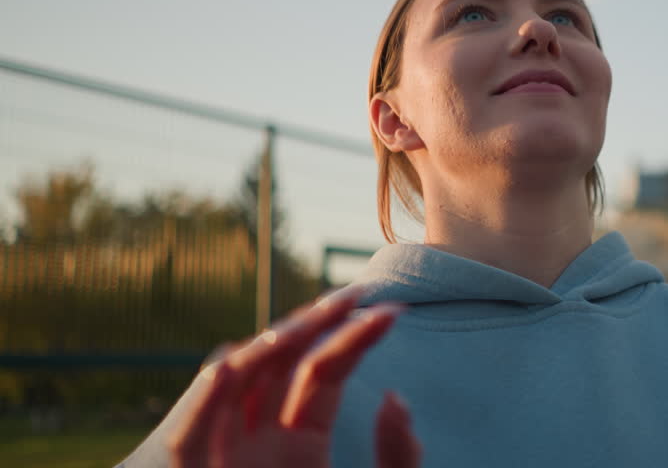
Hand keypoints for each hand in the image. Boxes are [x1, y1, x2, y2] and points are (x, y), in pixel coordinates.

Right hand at [165, 288, 420, 467]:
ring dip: (269, 346)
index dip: (354, 337)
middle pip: (282, 362)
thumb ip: (400, 458)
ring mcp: (225, 452)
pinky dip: (203, 400)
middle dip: (316, 324)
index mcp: (300, 440)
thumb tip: (395, 396)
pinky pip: (190, 434)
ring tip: (312, 318)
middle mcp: (259, 437)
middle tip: (358, 293)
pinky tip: (228, 365)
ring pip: (239, 381)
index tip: (394, 312)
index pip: (324, 370)